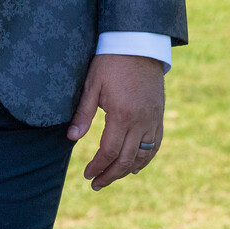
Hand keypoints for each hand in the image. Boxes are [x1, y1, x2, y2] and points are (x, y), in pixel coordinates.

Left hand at [67, 54, 164, 190]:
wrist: (139, 44)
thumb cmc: (111, 62)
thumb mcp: (92, 84)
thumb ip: (83, 113)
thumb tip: (71, 138)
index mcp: (121, 114)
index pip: (108, 151)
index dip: (97, 166)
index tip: (87, 175)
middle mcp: (140, 121)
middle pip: (126, 160)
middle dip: (110, 175)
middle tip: (96, 184)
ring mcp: (153, 119)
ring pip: (143, 156)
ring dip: (127, 170)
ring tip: (112, 176)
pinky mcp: (158, 115)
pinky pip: (155, 144)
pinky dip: (146, 159)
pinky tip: (136, 166)